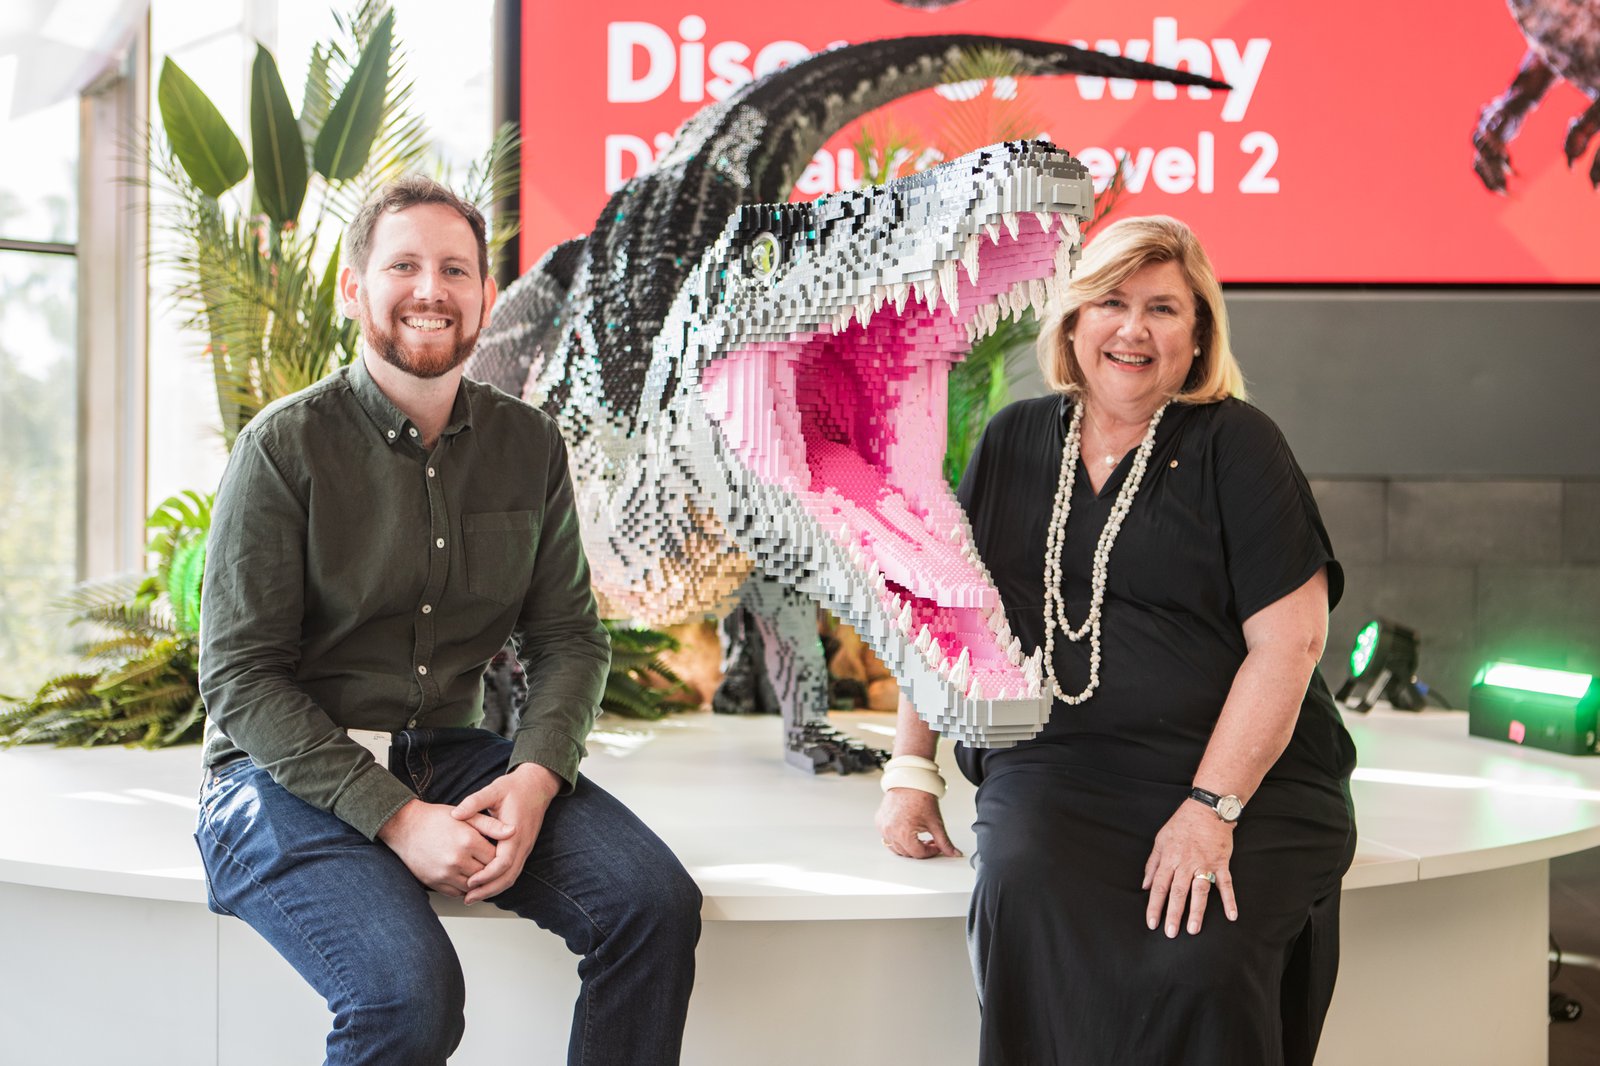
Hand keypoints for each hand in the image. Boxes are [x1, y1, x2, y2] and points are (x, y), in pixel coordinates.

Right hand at [378, 798, 510, 897]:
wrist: (404, 827)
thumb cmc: (435, 819)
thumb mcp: (466, 816)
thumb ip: (491, 825)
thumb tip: (513, 831)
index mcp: (467, 841)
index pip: (495, 857)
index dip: (498, 854)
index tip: (496, 850)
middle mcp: (457, 859)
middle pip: (486, 873)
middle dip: (489, 868)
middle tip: (488, 861)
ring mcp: (445, 873)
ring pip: (473, 886)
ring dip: (478, 880)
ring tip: (476, 868)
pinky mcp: (434, 883)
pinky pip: (457, 893)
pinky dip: (463, 887)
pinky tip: (463, 875)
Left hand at [451, 762, 561, 903]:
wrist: (538, 785)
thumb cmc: (516, 787)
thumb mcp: (494, 789)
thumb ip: (474, 802)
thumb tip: (455, 814)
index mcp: (515, 832)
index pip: (503, 862)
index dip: (487, 875)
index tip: (470, 882)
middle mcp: (523, 844)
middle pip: (509, 877)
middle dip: (488, 890)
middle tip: (467, 899)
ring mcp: (525, 848)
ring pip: (512, 877)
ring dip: (493, 889)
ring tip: (472, 896)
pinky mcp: (523, 848)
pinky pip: (512, 871)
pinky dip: (499, 881)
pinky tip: (484, 884)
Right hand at [876, 788, 961, 858]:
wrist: (910, 781)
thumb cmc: (921, 797)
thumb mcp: (936, 823)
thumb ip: (945, 842)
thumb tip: (953, 853)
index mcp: (904, 833)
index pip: (918, 853)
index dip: (931, 851)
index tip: (936, 846)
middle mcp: (890, 831)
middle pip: (907, 853)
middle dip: (920, 849)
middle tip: (930, 841)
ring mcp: (883, 827)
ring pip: (895, 848)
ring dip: (907, 846)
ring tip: (918, 837)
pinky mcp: (879, 822)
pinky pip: (887, 837)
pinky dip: (896, 838)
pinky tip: (907, 831)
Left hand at [1142, 800, 1238, 937]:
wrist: (1207, 809)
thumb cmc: (1181, 825)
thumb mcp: (1160, 840)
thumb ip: (1152, 864)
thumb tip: (1145, 885)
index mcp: (1169, 858)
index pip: (1159, 886)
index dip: (1154, 906)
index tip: (1152, 923)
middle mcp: (1186, 863)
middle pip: (1178, 892)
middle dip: (1173, 914)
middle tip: (1171, 933)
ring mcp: (1204, 864)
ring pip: (1199, 891)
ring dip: (1197, 911)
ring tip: (1193, 929)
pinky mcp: (1221, 863)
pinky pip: (1226, 884)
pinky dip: (1229, 900)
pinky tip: (1231, 916)